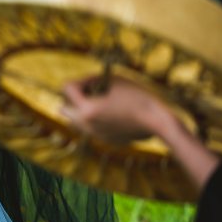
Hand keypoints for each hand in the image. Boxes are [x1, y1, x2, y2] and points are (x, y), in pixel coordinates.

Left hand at [61, 77, 176, 143]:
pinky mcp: (104, 141)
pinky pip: (91, 129)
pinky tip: (113, 115)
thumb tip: (83, 84)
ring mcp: (95, 135)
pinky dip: (95, 121)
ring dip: (80, 111)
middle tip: (91, 92)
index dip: (80, 80)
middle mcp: (86, 125)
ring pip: (74, 122)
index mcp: (87, 109)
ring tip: (99, 103)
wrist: (157, 121)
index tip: (95, 80)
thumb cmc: (137, 97)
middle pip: (64, 109)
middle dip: (73, 98)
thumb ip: (94, 80)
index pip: (68, 88)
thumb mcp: (115, 80)